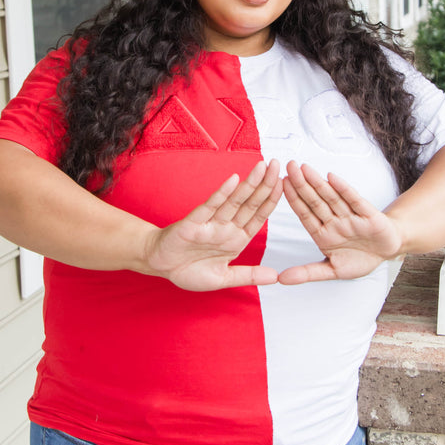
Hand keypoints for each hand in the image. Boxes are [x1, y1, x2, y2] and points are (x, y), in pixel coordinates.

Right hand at [145, 159, 281, 290]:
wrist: (159, 265)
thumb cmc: (188, 269)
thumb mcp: (223, 279)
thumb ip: (248, 276)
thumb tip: (276, 277)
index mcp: (236, 239)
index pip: (258, 217)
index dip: (271, 201)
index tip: (286, 185)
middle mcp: (226, 228)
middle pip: (250, 204)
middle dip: (265, 185)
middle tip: (278, 165)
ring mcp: (211, 224)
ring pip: (234, 201)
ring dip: (249, 184)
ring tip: (262, 167)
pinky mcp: (194, 222)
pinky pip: (210, 206)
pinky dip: (222, 193)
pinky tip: (234, 180)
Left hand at [279, 162, 401, 284]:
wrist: (387, 252)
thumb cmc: (358, 258)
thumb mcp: (332, 270)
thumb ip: (307, 273)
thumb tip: (280, 280)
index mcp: (323, 233)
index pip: (305, 214)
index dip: (293, 199)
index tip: (280, 183)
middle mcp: (334, 221)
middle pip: (315, 201)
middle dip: (301, 184)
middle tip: (288, 165)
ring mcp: (350, 217)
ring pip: (331, 197)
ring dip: (318, 183)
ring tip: (304, 168)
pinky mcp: (369, 215)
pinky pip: (354, 200)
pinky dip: (344, 189)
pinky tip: (331, 177)